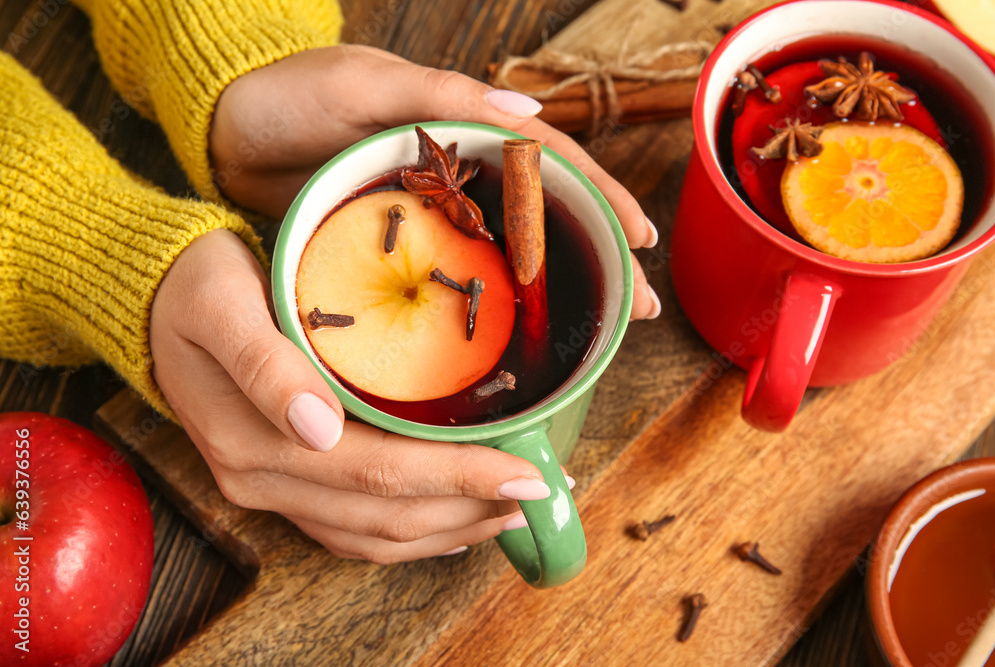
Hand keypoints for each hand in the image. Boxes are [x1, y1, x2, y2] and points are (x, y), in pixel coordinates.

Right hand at [149, 229, 559, 561]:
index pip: (377, 473)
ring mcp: (268, 486)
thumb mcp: (222, 301)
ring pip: (372, 535)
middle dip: (469, 509)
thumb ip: (267, 366)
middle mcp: (260, 477)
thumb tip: (319, 428)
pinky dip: (406, 535)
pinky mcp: (278, 479)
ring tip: (509, 515)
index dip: (457, 478)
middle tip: (540, 495)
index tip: (526, 473)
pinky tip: (449, 528)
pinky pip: (349, 530)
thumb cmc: (195, 283)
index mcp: (252, 439)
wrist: (150, 294)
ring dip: (447, 530)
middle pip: (384, 515)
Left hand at [209, 44, 660, 319]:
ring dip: (548, 294)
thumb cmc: (293, 94)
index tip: (642, 240)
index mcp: (464, 129)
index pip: (552, 165)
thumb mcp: (365, 85)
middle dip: (592, 260)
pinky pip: (452, 283)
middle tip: (632, 310)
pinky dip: (485, 310)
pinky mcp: (395, 250)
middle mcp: (458, 177)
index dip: (601, 201)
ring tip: (588, 338)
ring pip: (504, 258)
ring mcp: (429, 218)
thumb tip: (526, 111)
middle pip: (542, 220)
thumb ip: (439, 94)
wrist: (224, 131)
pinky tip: (506, 343)